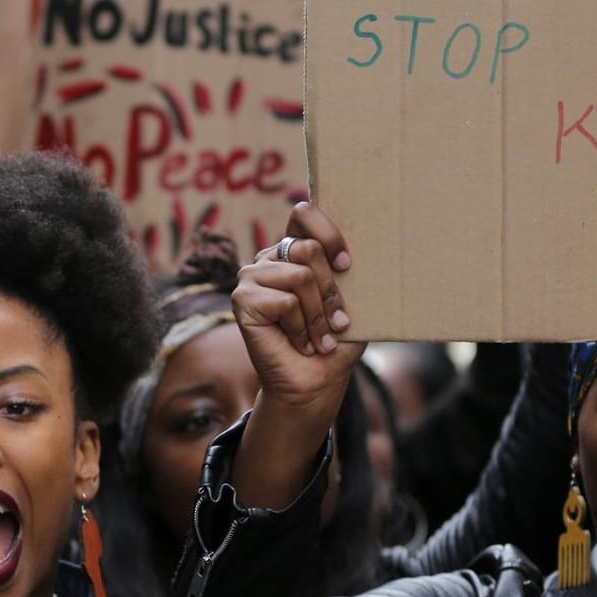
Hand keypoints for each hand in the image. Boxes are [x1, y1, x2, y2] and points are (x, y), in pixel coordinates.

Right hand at [232, 203, 362, 416]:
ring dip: (318, 315)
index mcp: (293, 250)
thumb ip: (345, 269)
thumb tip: (355, 251)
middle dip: (331, 291)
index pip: (304, 215)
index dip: (329, 234)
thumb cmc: (335, 339)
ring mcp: (252, 277)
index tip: (347, 264)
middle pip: (308, 249)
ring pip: (300, 276)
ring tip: (320, 339)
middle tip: (338, 323)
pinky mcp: (241, 299)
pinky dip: (301, 328)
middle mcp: (270, 258)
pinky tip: (299, 343)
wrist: (315, 381)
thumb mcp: (350, 298)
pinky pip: (285, 301)